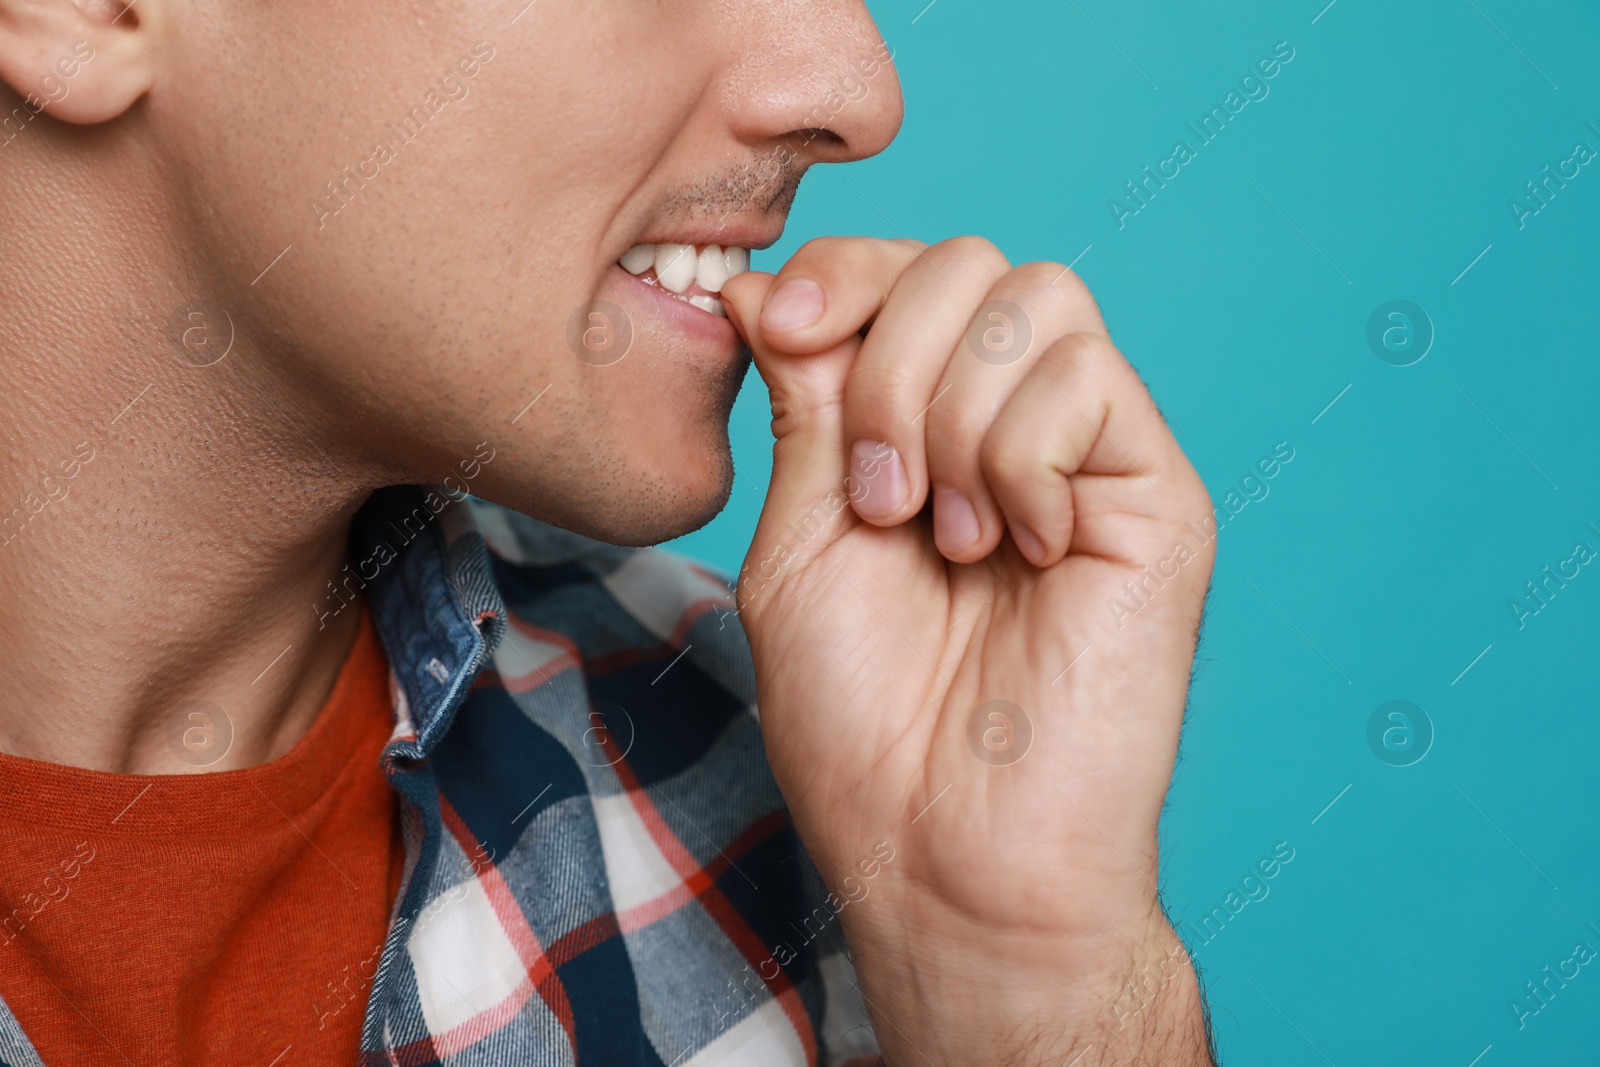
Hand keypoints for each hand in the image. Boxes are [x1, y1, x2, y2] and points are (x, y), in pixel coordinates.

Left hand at [721, 237, 1216, 1065]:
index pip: (905, 272)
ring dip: (950, 415)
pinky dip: (1022, 455)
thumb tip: (775, 285)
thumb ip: (807, 406)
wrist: (944, 849)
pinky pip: (1091, 379)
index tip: (784, 329)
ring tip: (947, 540)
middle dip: (889, 359)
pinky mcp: (1155, 495)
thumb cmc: (864, 722)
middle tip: (877, 500)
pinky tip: (1019, 552)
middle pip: (971, 262)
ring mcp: (1089, 456)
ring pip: (1038, 298)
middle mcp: (1012, 427)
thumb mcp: (801, 541)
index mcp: (925, 431)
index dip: (844, 273)